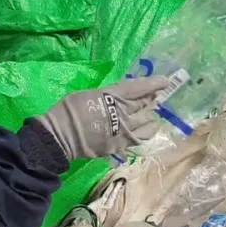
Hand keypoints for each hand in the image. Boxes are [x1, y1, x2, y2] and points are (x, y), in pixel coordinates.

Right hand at [36, 77, 169, 158]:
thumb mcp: (89, 93)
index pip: (139, 88)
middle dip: (152, 100)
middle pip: (144, 105)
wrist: (60, 136)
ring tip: (152, 115)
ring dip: (151, 117)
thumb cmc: (69, 109)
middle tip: (157, 97)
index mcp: (113, 96)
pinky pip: (140, 139)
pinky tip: (147, 130)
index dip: (153, 84)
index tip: (165, 81)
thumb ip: (108, 94)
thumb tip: (118, 96)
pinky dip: (146, 133)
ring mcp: (123, 131)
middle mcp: (123, 113)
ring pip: (147, 123)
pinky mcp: (120, 145)